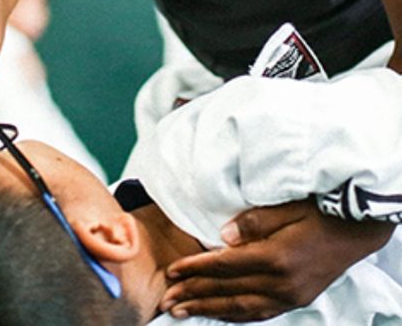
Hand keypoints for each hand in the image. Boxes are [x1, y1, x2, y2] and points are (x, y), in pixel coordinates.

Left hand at [161, 199, 393, 321]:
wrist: (355, 230)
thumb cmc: (316, 211)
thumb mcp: (285, 207)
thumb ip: (253, 221)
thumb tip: (222, 237)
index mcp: (275, 258)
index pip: (224, 266)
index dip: (195, 270)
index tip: (172, 272)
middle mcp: (281, 284)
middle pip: (228, 292)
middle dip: (195, 295)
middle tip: (167, 301)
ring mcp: (290, 297)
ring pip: (241, 309)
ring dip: (209, 310)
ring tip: (182, 312)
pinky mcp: (297, 301)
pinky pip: (259, 313)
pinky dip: (234, 315)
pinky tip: (218, 314)